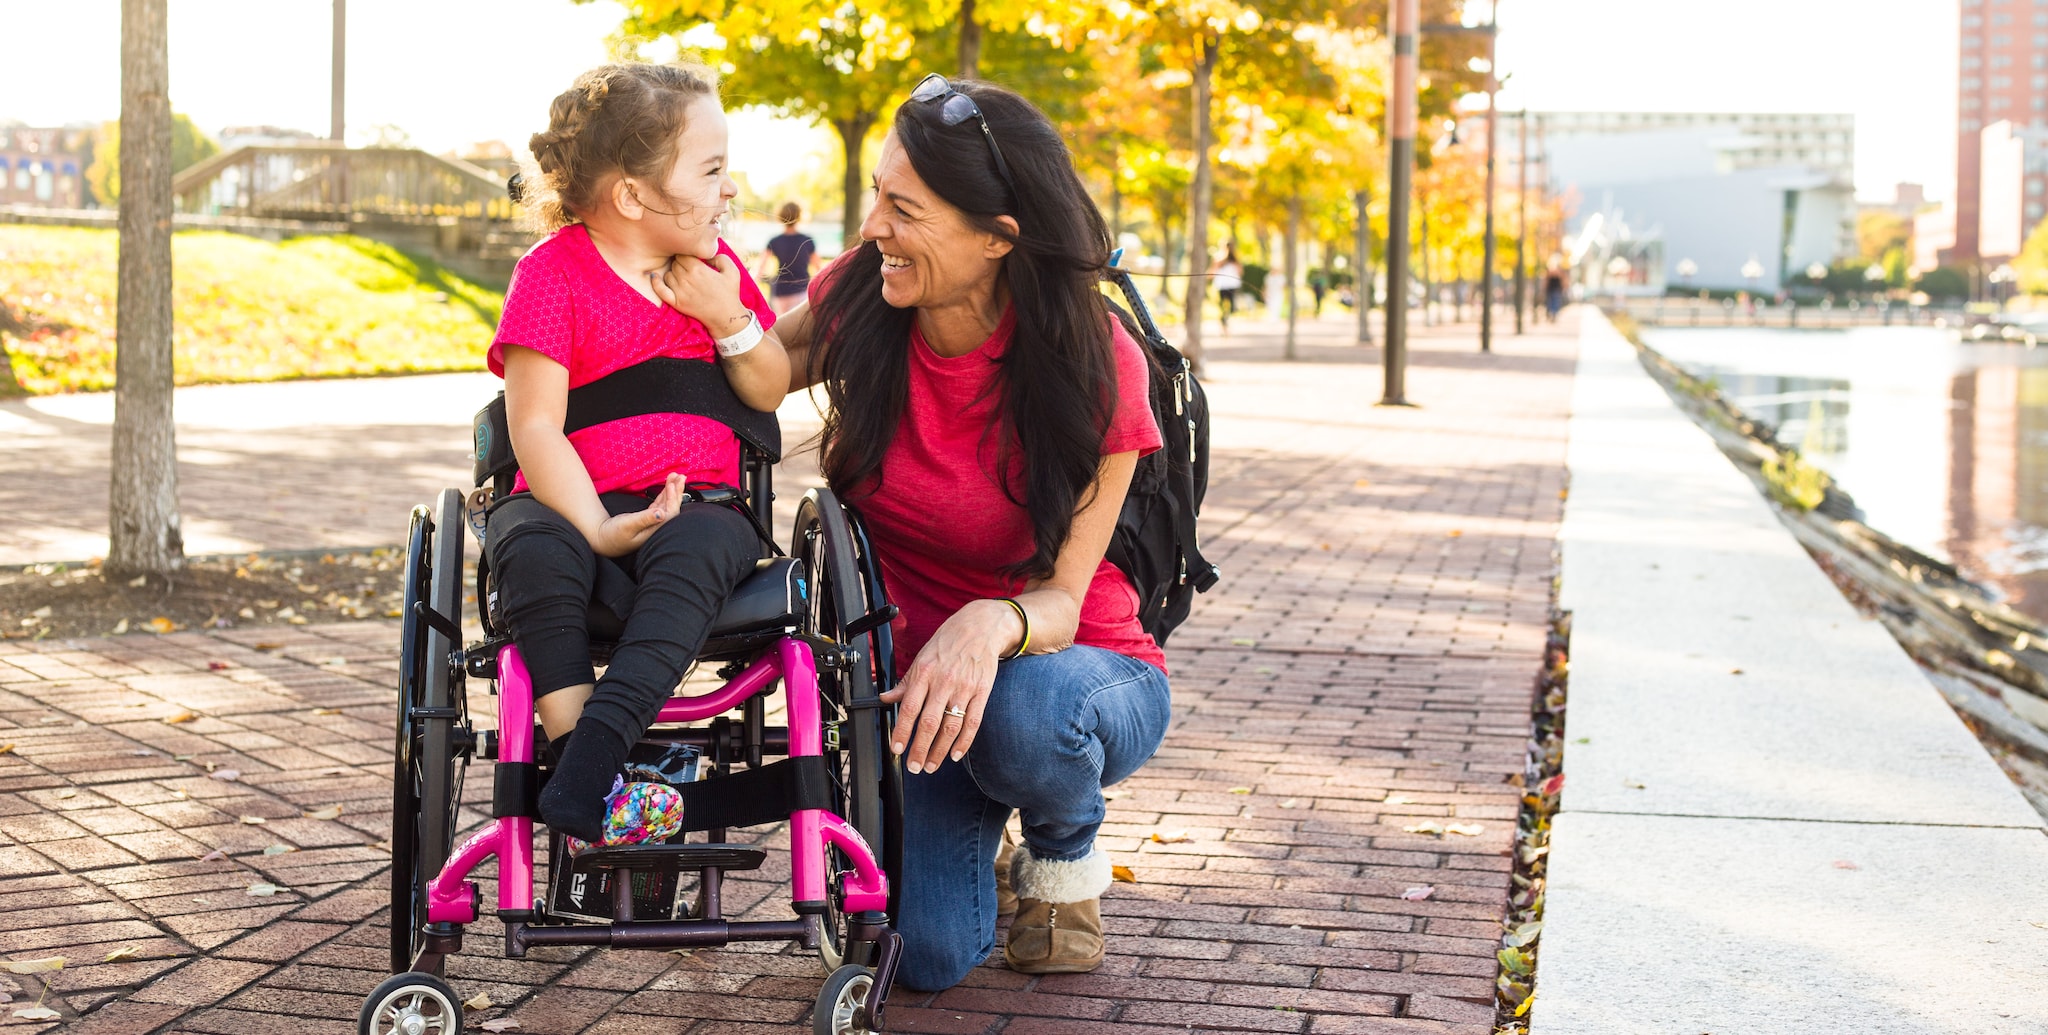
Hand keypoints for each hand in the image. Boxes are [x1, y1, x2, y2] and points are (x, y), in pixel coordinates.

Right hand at [587, 473, 685, 556]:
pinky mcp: (647, 518)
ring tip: (676, 476)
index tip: (672, 484)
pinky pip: (659, 504)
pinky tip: (667, 486)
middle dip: (676, 491)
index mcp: (655, 530)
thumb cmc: (613, 534)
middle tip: (681, 476)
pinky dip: (663, 494)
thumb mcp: (628, 525)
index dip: (672, 498)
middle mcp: (657, 527)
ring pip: (666, 504)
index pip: (670, 513)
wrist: (602, 538)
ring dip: (671, 490)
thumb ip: (645, 519)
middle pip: (672, 507)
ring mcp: (652, 522)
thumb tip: (661, 514)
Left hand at [654, 253, 751, 335]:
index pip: (682, 254)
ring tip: (683, 277)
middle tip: (689, 268)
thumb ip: (719, 257)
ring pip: (668, 274)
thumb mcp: (732, 271)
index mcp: (698, 269)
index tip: (692, 259)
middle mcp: (687, 279)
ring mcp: (680, 291)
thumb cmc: (730, 293)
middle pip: (675, 263)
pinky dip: (656, 282)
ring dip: (673, 273)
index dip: (687, 254)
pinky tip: (654, 276)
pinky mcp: (676, 302)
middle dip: (681, 263)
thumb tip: (706, 254)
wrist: (725, 317)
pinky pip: (660, 289)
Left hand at [878, 600, 1017, 772]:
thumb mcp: (922, 657)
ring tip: (931, 765)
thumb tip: (886, 698)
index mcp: (925, 672)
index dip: (902, 731)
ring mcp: (964, 688)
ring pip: (951, 727)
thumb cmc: (948, 642)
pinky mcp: (982, 692)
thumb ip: (905, 682)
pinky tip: (955, 754)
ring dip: (940, 750)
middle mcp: (944, 681)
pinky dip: (964, 742)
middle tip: (914, 766)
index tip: (897, 749)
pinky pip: (973, 722)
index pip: (910, 708)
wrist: (980, 627)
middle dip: (920, 749)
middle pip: (930, 722)